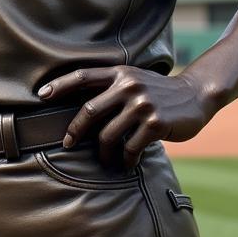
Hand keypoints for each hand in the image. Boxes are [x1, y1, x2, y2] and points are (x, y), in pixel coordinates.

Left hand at [36, 66, 217, 169]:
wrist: (196, 94)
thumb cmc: (159, 91)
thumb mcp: (133, 80)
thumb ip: (112, 88)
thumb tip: (84, 110)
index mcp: (118, 73)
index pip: (82, 76)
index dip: (60, 85)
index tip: (41, 95)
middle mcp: (127, 86)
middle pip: (89, 110)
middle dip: (75, 130)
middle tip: (67, 143)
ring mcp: (141, 104)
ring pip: (108, 134)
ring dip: (104, 152)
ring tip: (106, 161)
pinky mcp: (154, 123)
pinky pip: (130, 147)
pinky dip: (126, 159)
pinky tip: (127, 163)